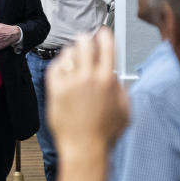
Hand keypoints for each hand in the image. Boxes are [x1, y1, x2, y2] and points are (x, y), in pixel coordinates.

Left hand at [46, 29, 128, 153]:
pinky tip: (62, 68)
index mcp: (108, 80)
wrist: (84, 148)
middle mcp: (88, 78)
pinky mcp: (55, 91)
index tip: (102, 32)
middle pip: (85, 44)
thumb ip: (121, 88)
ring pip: (69, 53)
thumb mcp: (125, 109)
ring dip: (72, 52)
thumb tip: (115, 75)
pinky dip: (58, 64)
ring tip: (73, 57)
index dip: (104, 35)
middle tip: (84, 41)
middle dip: (86, 40)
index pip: (106, 46)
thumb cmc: (104, 134)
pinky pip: (54, 67)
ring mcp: (70, 83)